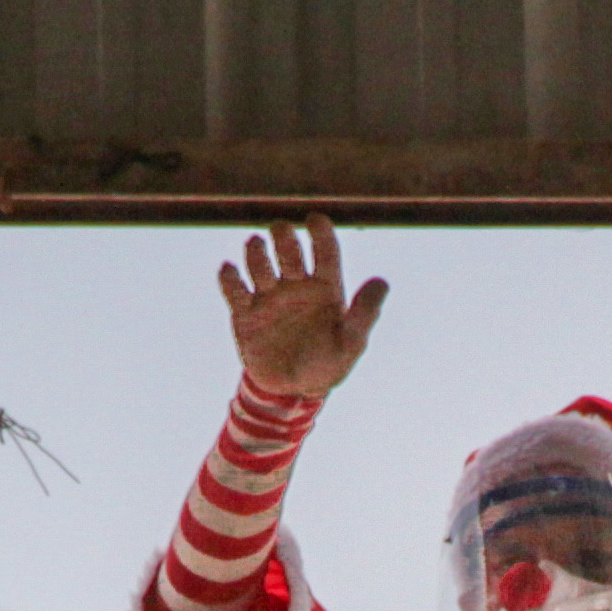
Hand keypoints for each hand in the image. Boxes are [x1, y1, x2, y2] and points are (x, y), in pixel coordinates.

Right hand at [220, 219, 386, 401]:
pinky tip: (230, 271)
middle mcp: (296, 284)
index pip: (325, 249)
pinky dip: (229, 277)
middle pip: (288, 248)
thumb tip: (382, 282)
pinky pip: (233, 288)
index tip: (314, 219)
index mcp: (326, 286)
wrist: (292, 391)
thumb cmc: (329, 364)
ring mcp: (269, 297)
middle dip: (284, 236)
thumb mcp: (351, 343)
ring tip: (256, 247)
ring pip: (259, 262)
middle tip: (281, 231)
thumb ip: (364, 314)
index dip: (321, 231)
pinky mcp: (244, 313)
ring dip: (256, 251)